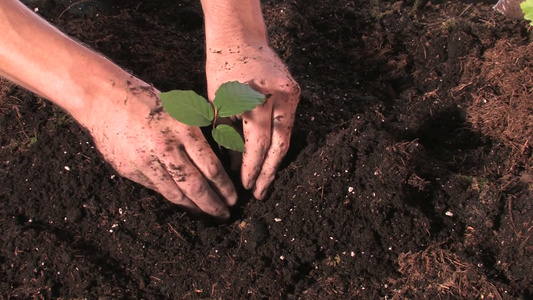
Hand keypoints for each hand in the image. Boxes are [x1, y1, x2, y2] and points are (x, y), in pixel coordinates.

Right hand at [83, 79, 236, 219]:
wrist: (105, 100)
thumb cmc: (148, 101)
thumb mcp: (180, 109)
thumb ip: (199, 133)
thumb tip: (220, 160)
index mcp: (183, 129)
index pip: (211, 167)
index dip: (224, 187)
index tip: (233, 198)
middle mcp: (165, 148)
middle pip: (195, 186)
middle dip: (213, 204)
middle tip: (225, 214)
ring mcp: (146, 162)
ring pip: (175, 193)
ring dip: (194, 207)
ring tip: (206, 214)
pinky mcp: (131, 171)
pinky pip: (157, 188)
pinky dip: (173, 197)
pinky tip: (183, 202)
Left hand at [205, 44, 299, 198]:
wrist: (240, 38)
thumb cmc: (222, 72)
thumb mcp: (218, 105)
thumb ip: (228, 135)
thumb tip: (236, 167)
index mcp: (252, 100)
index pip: (256, 144)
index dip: (252, 168)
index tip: (247, 186)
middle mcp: (275, 98)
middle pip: (278, 145)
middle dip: (268, 173)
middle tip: (261, 194)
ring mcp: (289, 93)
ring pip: (287, 136)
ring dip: (276, 161)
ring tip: (267, 181)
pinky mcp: (295, 91)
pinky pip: (289, 123)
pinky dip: (280, 140)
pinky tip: (272, 157)